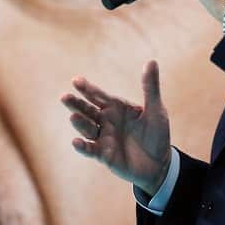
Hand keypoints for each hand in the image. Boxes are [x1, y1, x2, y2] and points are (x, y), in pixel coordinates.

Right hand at [61, 60, 171, 196]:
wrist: (160, 163)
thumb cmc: (157, 134)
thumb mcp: (156, 110)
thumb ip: (150, 87)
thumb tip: (152, 61)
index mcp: (117, 107)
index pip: (99, 96)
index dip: (87, 89)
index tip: (76, 81)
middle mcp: (107, 121)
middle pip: (88, 110)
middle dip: (76, 104)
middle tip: (65, 97)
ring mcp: (104, 138)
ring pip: (87, 128)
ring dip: (80, 123)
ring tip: (73, 116)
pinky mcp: (104, 155)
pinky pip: (91, 150)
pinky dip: (83, 147)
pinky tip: (76, 142)